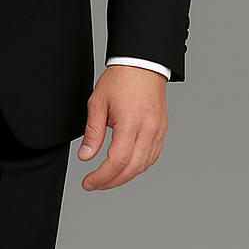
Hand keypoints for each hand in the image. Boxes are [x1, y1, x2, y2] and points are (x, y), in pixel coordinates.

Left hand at [78, 64, 167, 191]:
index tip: (88, 182)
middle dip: (111, 182)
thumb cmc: (120, 80)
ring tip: (108, 178)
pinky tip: (126, 167)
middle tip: (95, 184)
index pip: (116, 161)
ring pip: (144, 165)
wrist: (142, 64)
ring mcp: (158, 131)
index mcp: (130, 122)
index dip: (101, 177)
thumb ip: (92, 133)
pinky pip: (152, 156)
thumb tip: (86, 157)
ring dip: (125, 176)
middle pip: (132, 168)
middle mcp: (148, 129)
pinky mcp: (162, 130)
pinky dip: (138, 166)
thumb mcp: (97, 103)